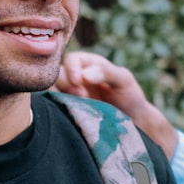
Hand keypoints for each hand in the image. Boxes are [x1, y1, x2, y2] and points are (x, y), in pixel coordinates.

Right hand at [57, 51, 177, 156]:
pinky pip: (53, 111)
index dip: (71, 69)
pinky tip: (70, 118)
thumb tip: (83, 75)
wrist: (134, 124)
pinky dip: (57, 113)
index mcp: (87, 65)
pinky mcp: (66, 113)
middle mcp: (74, 79)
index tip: (79, 82)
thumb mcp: (124, 80)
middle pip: (56, 76)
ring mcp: (68, 97)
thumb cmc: (130, 97)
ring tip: (77, 109)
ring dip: (59, 100)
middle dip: (65, 86)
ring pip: (50, 93)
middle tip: (82, 98)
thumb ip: (106, 72)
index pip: (71, 59)